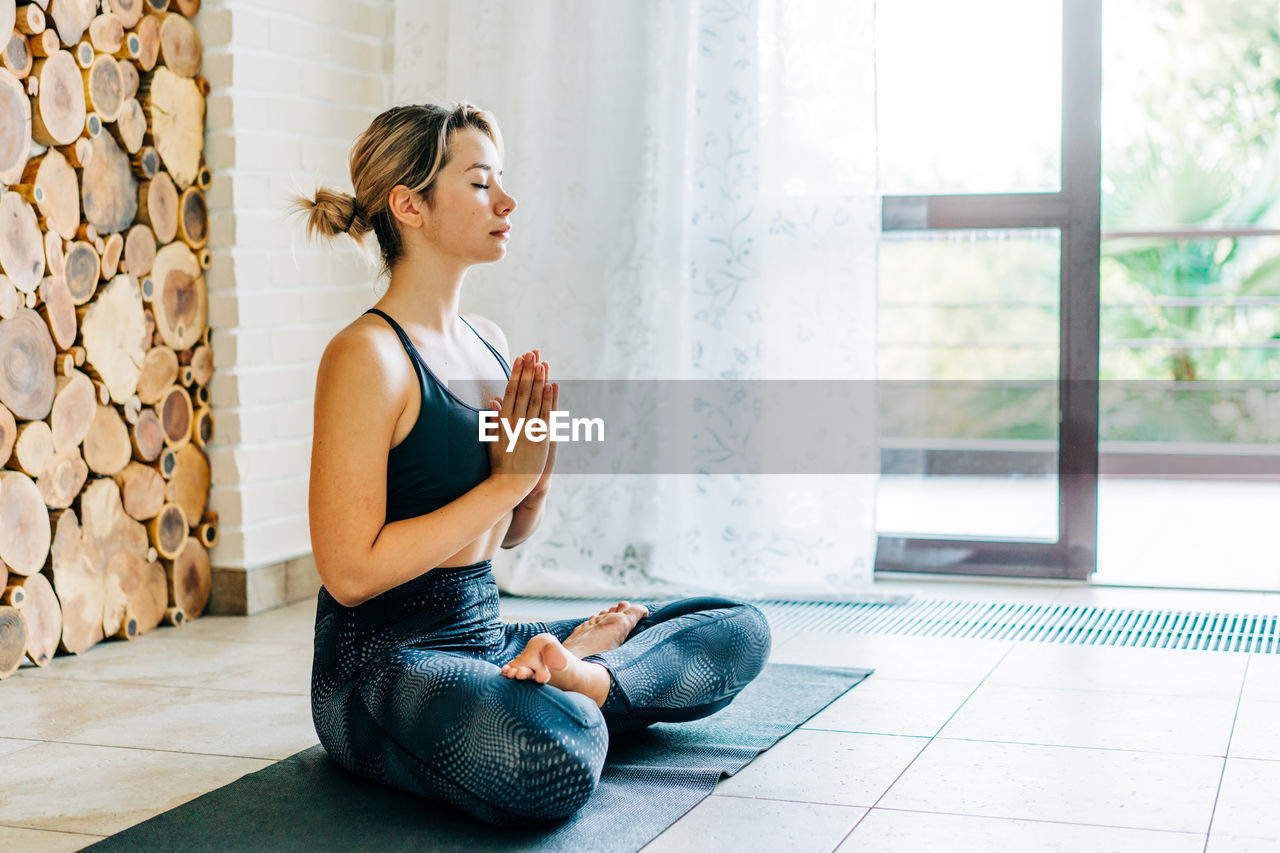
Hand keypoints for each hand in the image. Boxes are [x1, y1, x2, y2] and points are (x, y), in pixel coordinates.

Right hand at [486, 349, 553, 500]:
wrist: (509, 484)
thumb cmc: (500, 463)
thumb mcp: (492, 439)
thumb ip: (494, 419)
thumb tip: (494, 401)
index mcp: (503, 420)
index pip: (510, 391)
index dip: (516, 373)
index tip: (519, 358)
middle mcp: (515, 422)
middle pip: (522, 391)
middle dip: (527, 371)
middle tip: (531, 353)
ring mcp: (528, 429)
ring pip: (534, 399)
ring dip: (538, 380)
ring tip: (541, 363)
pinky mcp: (539, 438)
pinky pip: (545, 415)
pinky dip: (548, 400)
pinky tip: (551, 386)